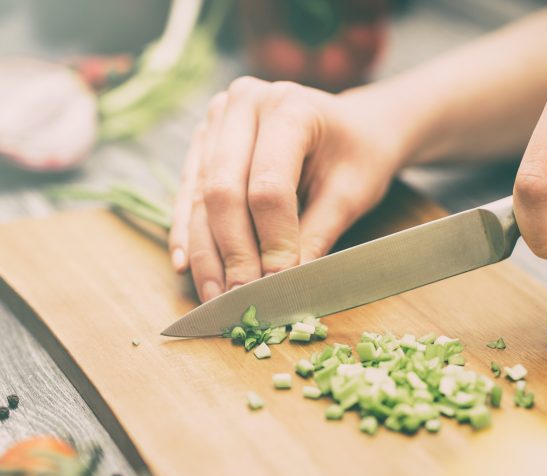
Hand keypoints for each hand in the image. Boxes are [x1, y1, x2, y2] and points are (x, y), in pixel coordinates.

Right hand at [170, 77, 404, 301]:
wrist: (352, 125)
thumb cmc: (359, 154)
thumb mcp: (351, 194)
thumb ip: (316, 236)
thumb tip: (286, 287)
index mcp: (288, 106)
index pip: (269, 186)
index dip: (272, 241)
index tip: (279, 285)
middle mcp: (242, 104)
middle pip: (223, 190)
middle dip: (232, 252)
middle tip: (240, 299)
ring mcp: (216, 120)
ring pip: (199, 196)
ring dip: (205, 253)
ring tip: (215, 298)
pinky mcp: (203, 141)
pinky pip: (187, 192)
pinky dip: (188, 233)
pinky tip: (187, 266)